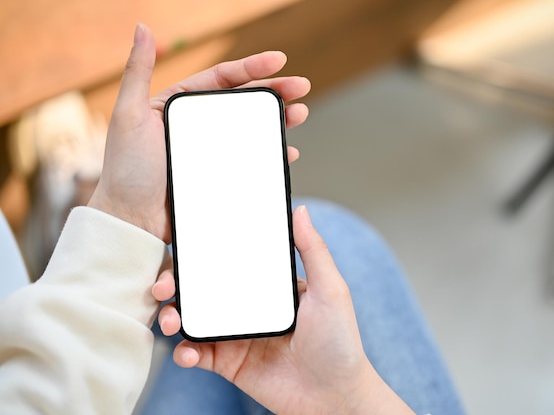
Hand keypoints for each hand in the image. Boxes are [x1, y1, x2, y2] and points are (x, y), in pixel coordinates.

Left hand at [88, 24, 309, 241]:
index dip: (251, 67)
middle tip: (302, 87)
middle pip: (243, 101)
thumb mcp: (129, 115)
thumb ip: (138, 71)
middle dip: (274, 91)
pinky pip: (251, 158)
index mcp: (179, 105)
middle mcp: (198, 125)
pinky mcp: (220, 174)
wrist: (132, 220)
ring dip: (277, 119)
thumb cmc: (126, 169)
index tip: (279, 60)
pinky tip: (287, 149)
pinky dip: (270, 152)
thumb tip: (143, 28)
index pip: (221, 79)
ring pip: (251, 128)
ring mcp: (211, 150)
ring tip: (300, 114)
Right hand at [154, 206, 415, 414]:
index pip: (229, 262)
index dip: (201, 255)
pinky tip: (187, 352)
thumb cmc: (339, 341)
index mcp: (266, 286)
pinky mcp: (229, 364)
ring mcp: (235, 336)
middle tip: (161, 286)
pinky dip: (184, 352)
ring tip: (171, 321)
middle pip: (201, 289)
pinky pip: (197, 354)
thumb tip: (299, 211)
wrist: (335, 396)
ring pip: (192, 320)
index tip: (180, 244)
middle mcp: (247, 307)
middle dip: (174, 284)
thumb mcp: (330, 289)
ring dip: (173, 316)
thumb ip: (313, 250)